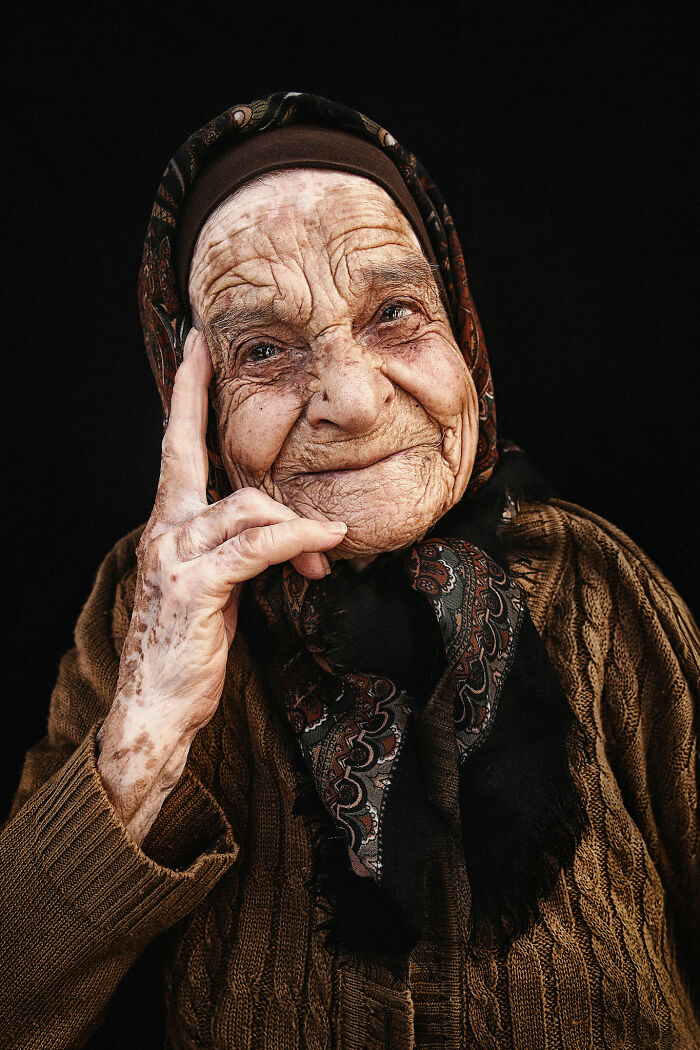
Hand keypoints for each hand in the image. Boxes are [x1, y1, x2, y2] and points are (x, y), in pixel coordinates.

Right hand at [96, 328, 345, 840]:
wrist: (157, 709)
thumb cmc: (189, 649)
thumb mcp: (216, 589)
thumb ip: (241, 550)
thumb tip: (291, 531)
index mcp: (169, 529)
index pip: (175, 451)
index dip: (184, 399)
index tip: (194, 351)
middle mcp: (164, 533)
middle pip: (189, 454)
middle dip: (196, 398)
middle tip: (208, 350)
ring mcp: (175, 558)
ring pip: (246, 506)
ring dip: (296, 521)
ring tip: (328, 545)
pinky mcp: (196, 587)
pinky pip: (257, 546)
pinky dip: (296, 539)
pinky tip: (323, 545)